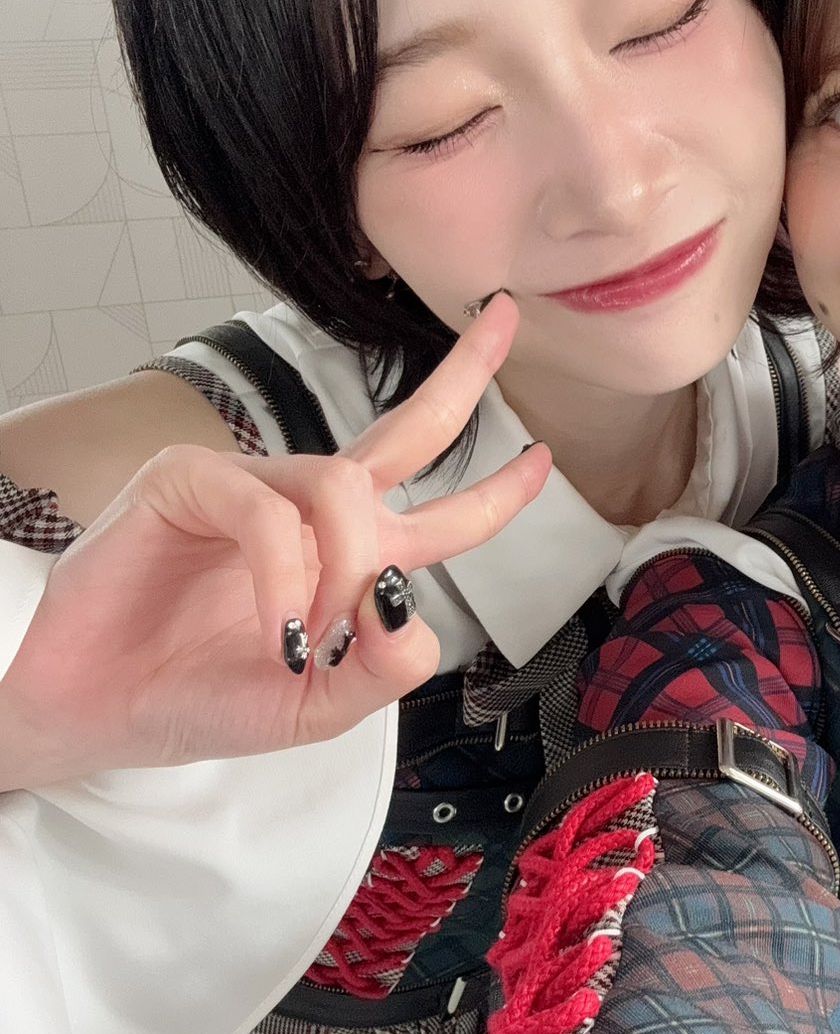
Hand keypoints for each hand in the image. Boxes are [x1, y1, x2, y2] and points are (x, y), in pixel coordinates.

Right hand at [0, 294, 549, 788]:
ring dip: (345, 572)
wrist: (100, 714)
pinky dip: (283, 580)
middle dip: (464, 377)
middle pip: (405, 430)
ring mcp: (247, 486)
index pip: (436, 505)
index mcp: (348, 553)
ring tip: (312, 641)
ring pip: (342, 491)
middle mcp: (306, 507)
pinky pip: (267, 516)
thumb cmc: (200, 698)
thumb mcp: (320, 708)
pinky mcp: (185, 482)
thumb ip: (384, 673)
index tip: (544, 458)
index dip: (494, 487)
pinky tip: (276, 631)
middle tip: (505, 319)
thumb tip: (414, 608)